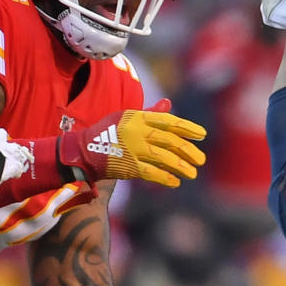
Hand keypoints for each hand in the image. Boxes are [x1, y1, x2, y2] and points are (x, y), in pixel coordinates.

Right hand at [58, 101, 205, 187]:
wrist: (82, 150)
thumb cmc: (108, 132)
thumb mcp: (127, 118)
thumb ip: (150, 113)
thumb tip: (169, 103)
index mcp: (138, 117)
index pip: (169, 121)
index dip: (187, 128)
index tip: (202, 135)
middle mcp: (137, 131)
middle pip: (170, 140)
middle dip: (188, 150)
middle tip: (202, 159)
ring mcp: (133, 149)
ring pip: (164, 157)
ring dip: (181, 166)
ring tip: (193, 173)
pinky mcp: (127, 166)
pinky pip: (151, 173)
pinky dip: (165, 177)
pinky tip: (176, 182)